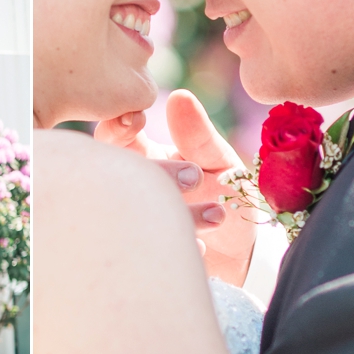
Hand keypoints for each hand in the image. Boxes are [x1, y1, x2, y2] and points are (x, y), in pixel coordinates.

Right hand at [94, 112, 226, 257]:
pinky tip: (203, 248)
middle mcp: (131, 189)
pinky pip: (146, 248)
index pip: (114, 137)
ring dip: (179, 214)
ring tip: (217, 216)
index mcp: (143, 157)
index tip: (136, 120)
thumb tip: (179, 97)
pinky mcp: (141, 254)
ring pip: (133, 214)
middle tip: (195, 179)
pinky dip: (178, 245)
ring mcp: (132, 222)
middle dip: (159, 175)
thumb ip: (199, 136)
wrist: (239, 256)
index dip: (116, 126)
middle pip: (116, 175)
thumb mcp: (219, 163)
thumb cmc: (226, 199)